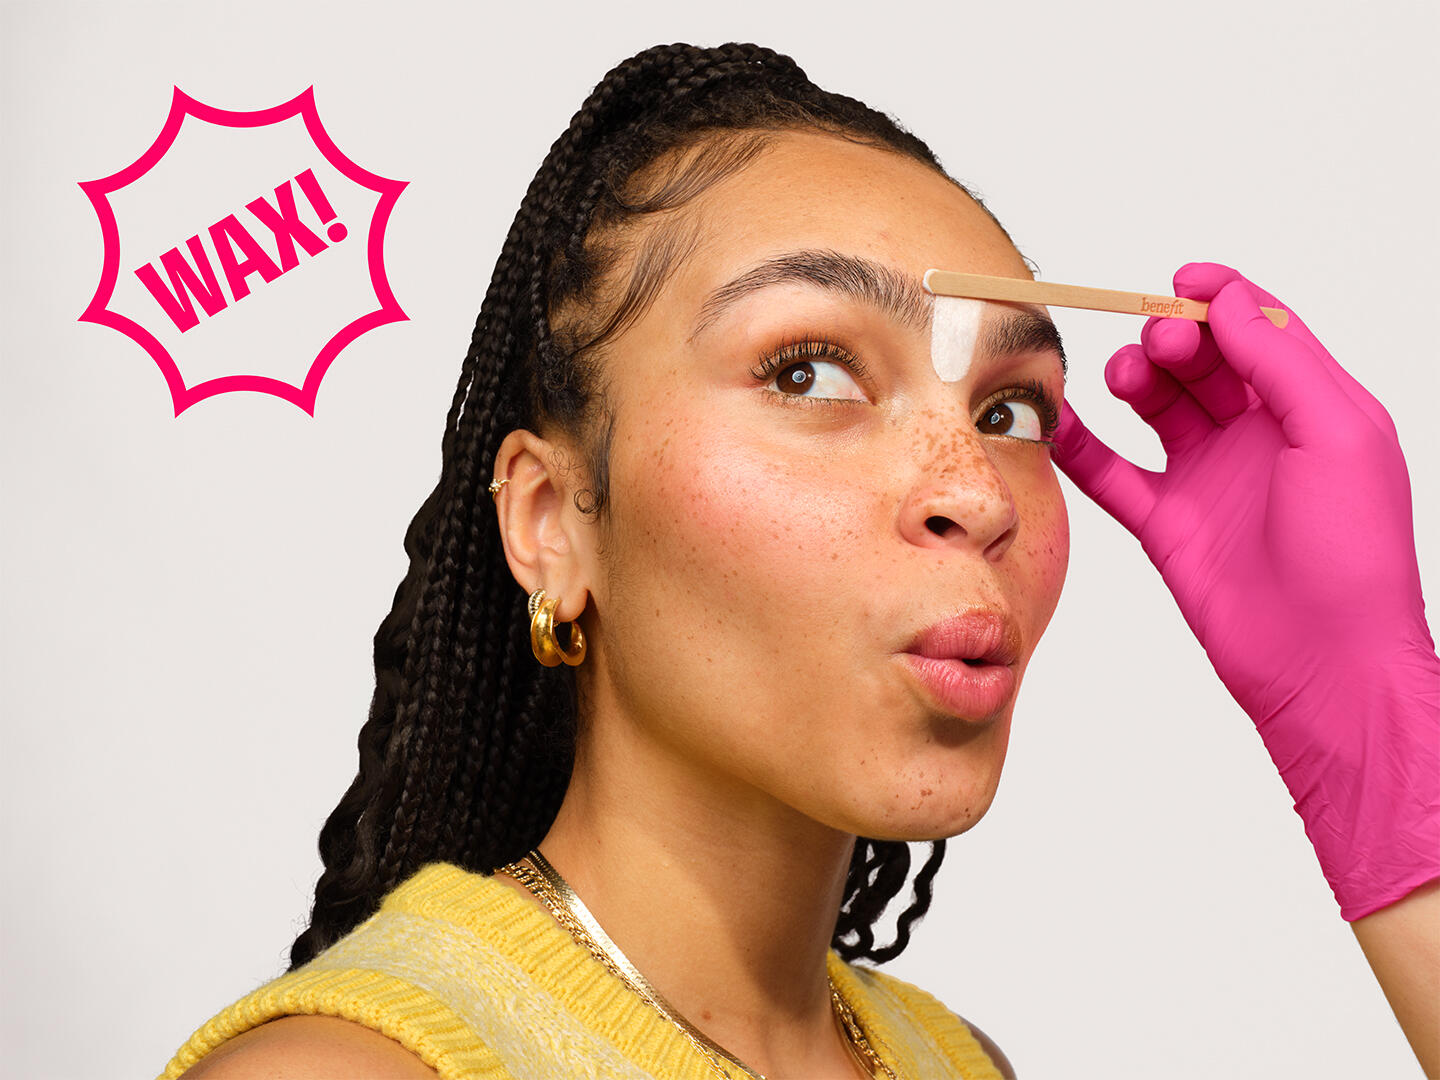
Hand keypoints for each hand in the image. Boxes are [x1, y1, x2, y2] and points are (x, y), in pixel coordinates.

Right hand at [1049, 261, 1439, 919]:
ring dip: (1131, 380)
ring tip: (1123, 380)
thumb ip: (1283, 360)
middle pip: (1201, 361)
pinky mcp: (1167, 525)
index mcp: (1311, 409)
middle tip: (1158, 345)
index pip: (1260, 330)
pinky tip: (1061, 421)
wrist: (1326, 662)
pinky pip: (1112, 474)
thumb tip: (1235, 300)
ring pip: (1155, 407)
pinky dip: (1083, 446)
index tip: (1182, 281)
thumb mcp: (1338, 434)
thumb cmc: (1356, 556)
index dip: (1222, 297)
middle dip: (1172, 338)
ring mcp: (1209, 480)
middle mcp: (1258, 438)